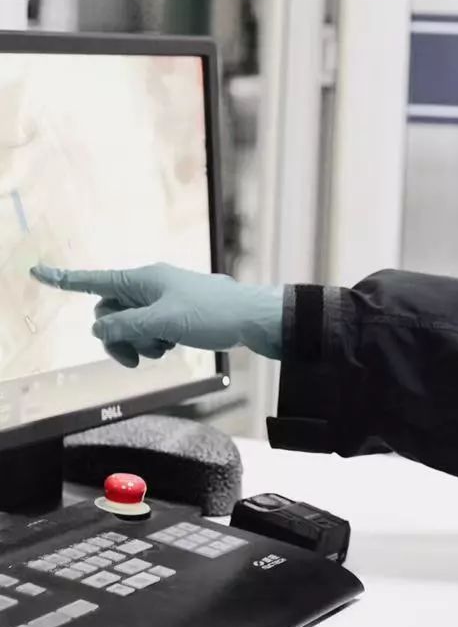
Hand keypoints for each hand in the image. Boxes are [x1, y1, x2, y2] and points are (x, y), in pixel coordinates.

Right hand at [31, 262, 283, 368]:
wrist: (252, 318)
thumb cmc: (212, 314)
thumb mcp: (163, 322)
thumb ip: (125, 326)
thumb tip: (98, 326)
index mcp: (143, 279)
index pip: (94, 281)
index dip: (64, 279)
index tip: (36, 269)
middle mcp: (149, 285)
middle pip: (109, 313)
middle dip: (117, 336)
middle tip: (137, 356)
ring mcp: (162, 299)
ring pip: (129, 325)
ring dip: (138, 342)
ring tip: (164, 347)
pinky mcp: (174, 313)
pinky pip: (147, 330)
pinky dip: (153, 342)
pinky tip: (173, 346)